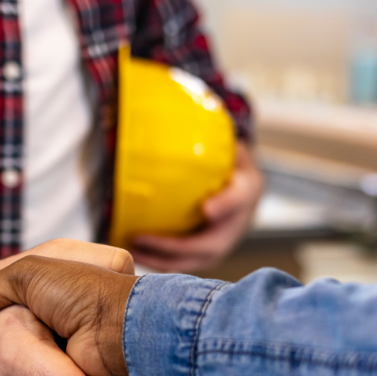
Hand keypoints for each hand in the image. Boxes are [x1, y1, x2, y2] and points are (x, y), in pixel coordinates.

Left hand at [130, 141, 262, 272]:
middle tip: (141, 236)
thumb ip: (206, 134)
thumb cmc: (224, 158)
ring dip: (160, 259)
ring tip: (129, 248)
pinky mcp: (206, 254)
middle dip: (174, 246)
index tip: (207, 208)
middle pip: (210, 244)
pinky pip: (182, 263)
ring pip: (193, 260)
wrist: (240, 186)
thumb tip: (170, 112)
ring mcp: (223, 243)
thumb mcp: (224, 141)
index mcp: (247, 189)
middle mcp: (237, 223)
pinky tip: (132, 252)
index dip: (225, 205)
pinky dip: (158, 262)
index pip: (240, 198)